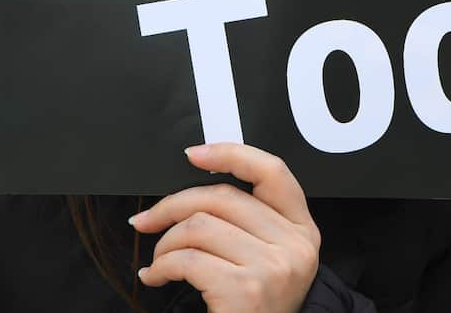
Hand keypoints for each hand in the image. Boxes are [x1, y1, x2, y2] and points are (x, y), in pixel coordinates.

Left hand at [131, 143, 320, 311]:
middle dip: (172, 205)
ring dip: (165, 243)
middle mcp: (294, 246)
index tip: (194, 154)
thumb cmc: (257, 310)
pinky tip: (156, 277)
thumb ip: (251, 222)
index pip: (273, 171)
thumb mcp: (270, 259)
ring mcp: (273, 267)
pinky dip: (160, 267)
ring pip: (199, 226)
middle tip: (148, 220)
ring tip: (159, 261)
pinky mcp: (246, 290)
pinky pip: (187, 260)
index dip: (232, 153)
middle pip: (223, 196)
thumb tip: (196, 186)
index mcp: (302, 229)